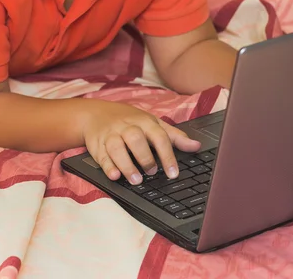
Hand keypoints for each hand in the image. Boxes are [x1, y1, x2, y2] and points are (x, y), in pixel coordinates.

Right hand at [81, 100, 200, 184]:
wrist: (96, 113)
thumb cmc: (129, 120)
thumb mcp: (152, 123)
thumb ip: (174, 136)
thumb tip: (196, 146)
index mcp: (144, 121)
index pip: (158, 136)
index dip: (167, 155)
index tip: (174, 173)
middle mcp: (127, 127)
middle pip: (135, 138)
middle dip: (144, 157)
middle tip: (152, 172)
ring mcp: (110, 135)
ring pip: (116, 147)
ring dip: (126, 164)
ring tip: (136, 180)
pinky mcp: (97, 145)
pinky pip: (101, 156)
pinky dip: (108, 166)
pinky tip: (115, 176)